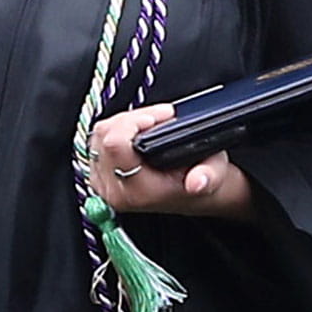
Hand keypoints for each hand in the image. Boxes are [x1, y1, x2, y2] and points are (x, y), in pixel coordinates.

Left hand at [87, 104, 254, 218]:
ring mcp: (103, 184)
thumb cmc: (202, 179)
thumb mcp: (215, 173)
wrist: (195, 194)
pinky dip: (116, 130)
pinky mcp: (98, 176)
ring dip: (124, 123)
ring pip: (98, 135)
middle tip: (160, 117)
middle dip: (133, 119)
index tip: (157, 117)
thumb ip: (208, 176)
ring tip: (151, 122)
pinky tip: (137, 131)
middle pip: (104, 135)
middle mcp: (116, 190)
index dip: (134, 122)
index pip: (115, 145)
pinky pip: (95, 142)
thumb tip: (198, 182)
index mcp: (139, 191)